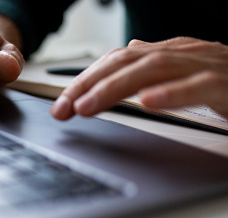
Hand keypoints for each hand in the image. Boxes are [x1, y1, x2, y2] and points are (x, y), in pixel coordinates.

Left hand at [51, 37, 227, 119]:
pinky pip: (199, 87)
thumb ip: (151, 74)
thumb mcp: (181, 78)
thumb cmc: (226, 84)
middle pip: (127, 63)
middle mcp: (183, 54)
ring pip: (154, 70)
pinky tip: (147, 103)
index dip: (84, 80)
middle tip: (63, 109)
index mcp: (168, 53)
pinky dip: (172, 94)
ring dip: (116, 89)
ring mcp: (207, 66)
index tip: (61, 105)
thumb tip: (117, 74)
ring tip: (88, 107)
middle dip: (88, 85)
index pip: (116, 61)